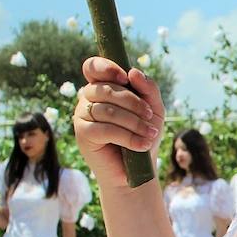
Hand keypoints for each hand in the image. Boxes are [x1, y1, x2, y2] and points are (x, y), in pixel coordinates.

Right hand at [73, 57, 163, 187]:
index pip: (93, 67)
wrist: (138, 169)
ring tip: (150, 134)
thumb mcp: (154, 109)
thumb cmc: (144, 135)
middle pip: (105, 89)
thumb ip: (148, 89)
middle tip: (150, 117)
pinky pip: (105, 129)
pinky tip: (142, 145)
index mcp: (103, 86)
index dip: (106, 67)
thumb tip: (133, 72)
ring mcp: (82, 115)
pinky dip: (128, 137)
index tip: (125, 77)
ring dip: (134, 122)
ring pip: (107, 110)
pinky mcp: (83, 134)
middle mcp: (88, 98)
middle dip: (133, 102)